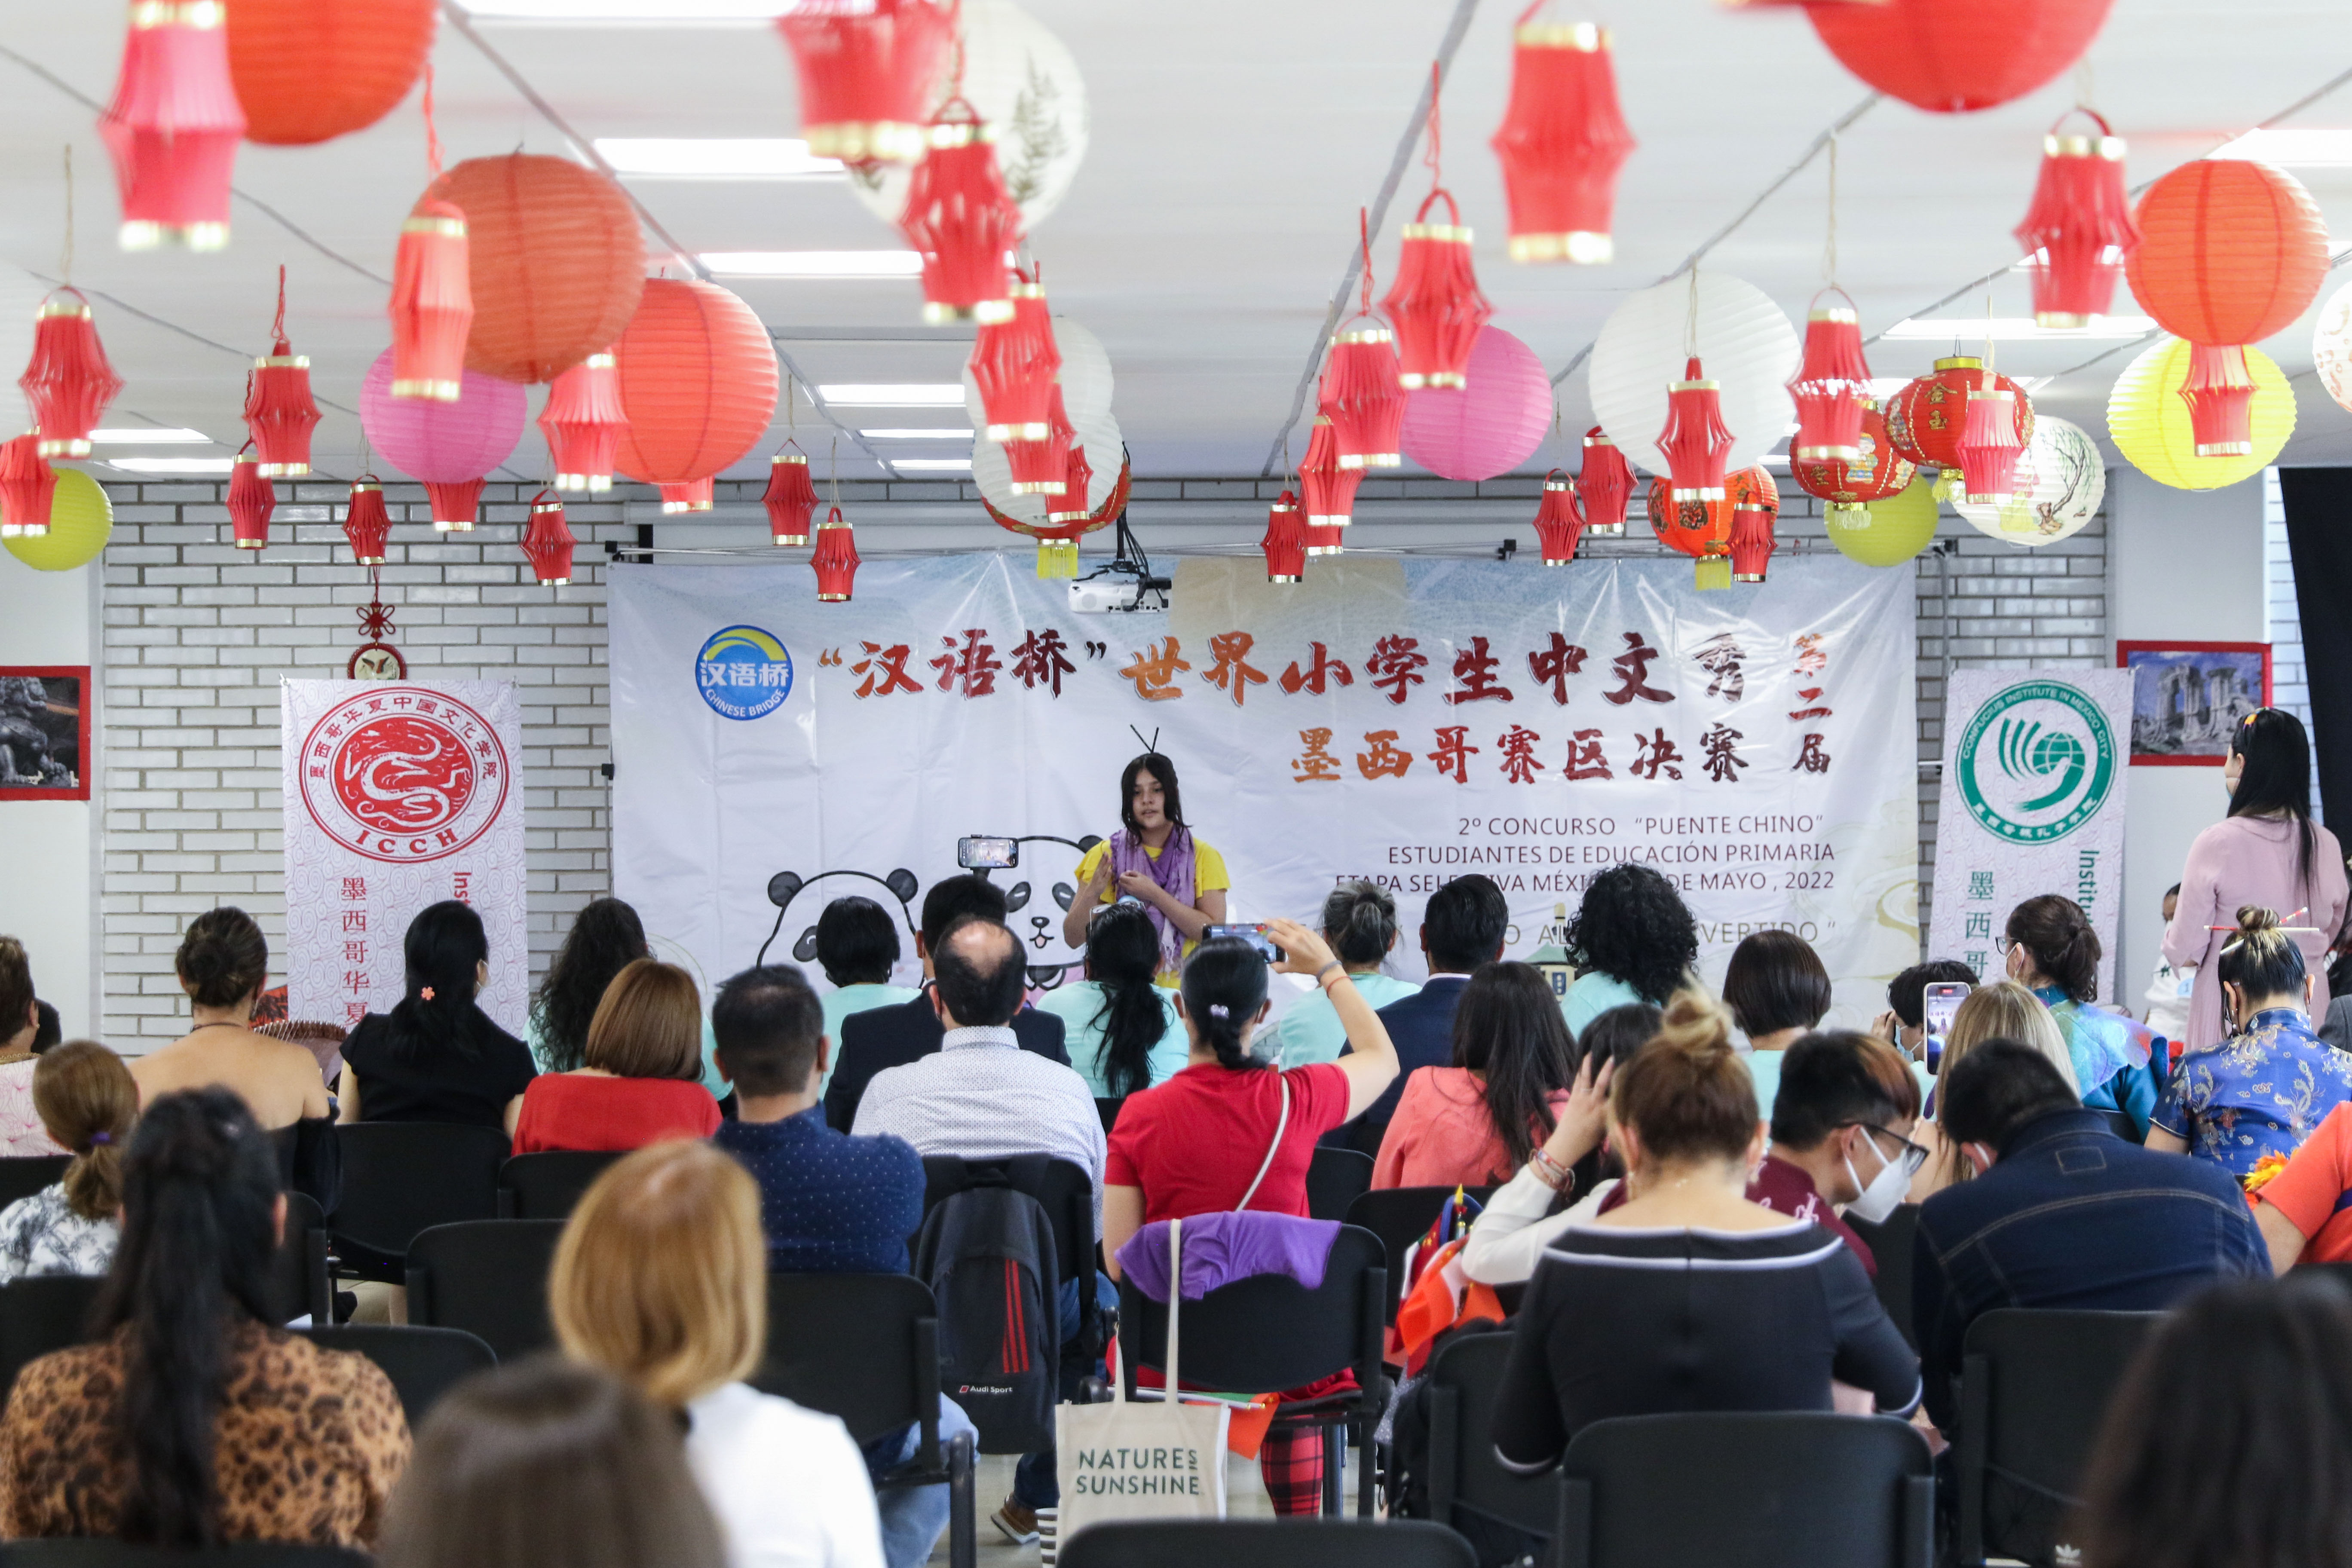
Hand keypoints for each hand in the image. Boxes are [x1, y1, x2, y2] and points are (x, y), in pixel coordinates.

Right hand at [1087, 856, 1114, 895]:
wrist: (1091, 891)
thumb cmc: (1096, 882)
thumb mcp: (1098, 875)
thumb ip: (1102, 869)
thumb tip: (1108, 862)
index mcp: (1097, 871)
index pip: (1100, 863)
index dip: (1102, 857)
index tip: (1105, 851)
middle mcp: (1098, 873)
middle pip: (1101, 865)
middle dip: (1104, 859)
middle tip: (1106, 853)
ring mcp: (1100, 878)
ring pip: (1104, 870)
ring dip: (1106, 865)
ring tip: (1109, 860)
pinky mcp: (1102, 883)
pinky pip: (1106, 878)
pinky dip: (1108, 874)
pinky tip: (1110, 870)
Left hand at [1115, 870, 1161, 903]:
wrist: (1152, 893)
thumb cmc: (1148, 883)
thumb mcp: (1141, 875)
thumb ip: (1133, 873)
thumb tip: (1127, 871)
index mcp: (1130, 881)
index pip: (1121, 877)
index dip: (1123, 874)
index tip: (1128, 873)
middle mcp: (1128, 887)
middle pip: (1120, 882)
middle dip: (1123, 879)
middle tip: (1129, 877)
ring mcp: (1129, 892)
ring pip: (1123, 887)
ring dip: (1125, 883)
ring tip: (1132, 881)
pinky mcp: (1132, 895)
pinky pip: (1126, 890)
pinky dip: (1127, 887)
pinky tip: (1134, 886)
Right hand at [1266, 917, 1336, 976]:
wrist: (1325, 964)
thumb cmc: (1307, 967)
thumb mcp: (1291, 968)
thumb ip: (1278, 967)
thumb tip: (1271, 964)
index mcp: (1289, 944)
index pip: (1274, 935)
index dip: (1269, 937)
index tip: (1270, 941)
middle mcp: (1295, 935)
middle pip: (1280, 924)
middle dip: (1271, 922)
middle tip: (1265, 920)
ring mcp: (1303, 931)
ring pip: (1289, 922)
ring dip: (1280, 920)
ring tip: (1276, 920)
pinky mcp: (1310, 931)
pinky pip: (1298, 924)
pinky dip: (1291, 924)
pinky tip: (1289, 926)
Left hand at [1543, 1052, 1613, 1166]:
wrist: (1566, 1144)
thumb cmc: (1588, 1141)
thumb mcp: (1606, 1131)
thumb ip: (1613, 1116)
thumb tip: (1623, 1104)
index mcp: (1604, 1113)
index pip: (1617, 1096)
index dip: (1624, 1085)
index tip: (1631, 1074)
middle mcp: (1593, 1104)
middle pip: (1602, 1083)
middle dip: (1607, 1069)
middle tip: (1613, 1056)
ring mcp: (1581, 1099)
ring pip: (1586, 1078)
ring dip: (1588, 1065)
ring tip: (1591, 1052)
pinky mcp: (1572, 1098)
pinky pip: (1576, 1082)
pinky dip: (1579, 1073)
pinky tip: (1582, 1064)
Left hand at [1870, 1011, 1910, 1053]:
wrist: (1872, 1059)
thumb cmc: (1885, 1055)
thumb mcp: (1895, 1049)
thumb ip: (1899, 1041)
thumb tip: (1905, 1036)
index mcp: (1887, 1034)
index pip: (1891, 1019)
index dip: (1895, 1014)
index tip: (1898, 1011)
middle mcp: (1879, 1031)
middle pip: (1883, 1016)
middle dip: (1888, 1012)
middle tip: (1893, 1011)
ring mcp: (1873, 1031)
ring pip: (1877, 1018)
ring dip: (1882, 1015)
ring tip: (1887, 1015)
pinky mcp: (1869, 1033)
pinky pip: (1873, 1023)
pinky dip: (1877, 1020)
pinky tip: (1881, 1022)